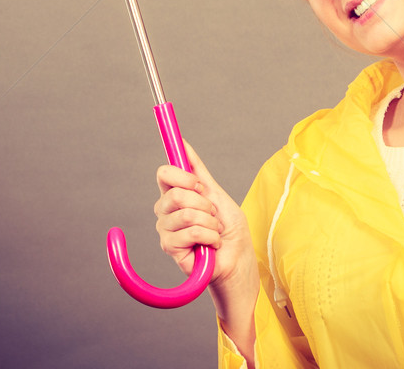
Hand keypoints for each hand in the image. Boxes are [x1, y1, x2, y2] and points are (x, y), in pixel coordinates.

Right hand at [155, 142, 255, 289]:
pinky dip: (210, 237)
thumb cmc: (229, 229)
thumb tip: (182, 143)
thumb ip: (198, 170)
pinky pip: (191, 233)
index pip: (164, 174)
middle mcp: (165, 212)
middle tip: (213, 215)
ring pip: (187, 214)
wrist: (239, 260)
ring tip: (214, 232)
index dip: (184, 176)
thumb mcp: (216, 194)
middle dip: (204, 203)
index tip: (200, 185)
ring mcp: (166, 231)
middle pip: (176, 194)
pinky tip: (211, 245)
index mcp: (174, 195)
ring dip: (210, 223)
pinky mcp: (171, 250)